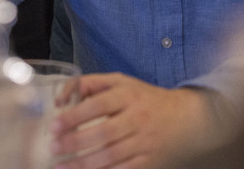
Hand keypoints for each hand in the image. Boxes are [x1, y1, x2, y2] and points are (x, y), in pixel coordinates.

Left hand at [49, 73, 215, 168]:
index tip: (54, 125)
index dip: (74, 116)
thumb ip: (89, 84)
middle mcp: (137, 119)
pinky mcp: (150, 162)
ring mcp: (145, 143)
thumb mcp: (121, 82)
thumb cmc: (145, 99)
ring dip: (84, 164)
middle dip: (75, 143)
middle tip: (53, 147)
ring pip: (111, 156)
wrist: (189, 120)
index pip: (97, 105)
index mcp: (128, 96)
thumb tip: (60, 98)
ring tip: (61, 166)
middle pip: (103, 133)